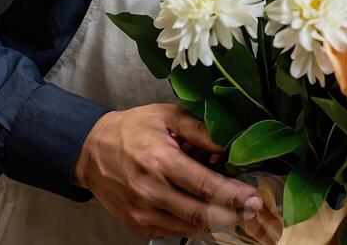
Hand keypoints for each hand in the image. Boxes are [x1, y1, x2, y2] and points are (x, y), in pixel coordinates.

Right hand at [74, 103, 263, 239]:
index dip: (235, 195)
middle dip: (233, 213)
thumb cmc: (132, 128)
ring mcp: (143, 212)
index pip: (206, 186)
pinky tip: (204, 211)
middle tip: (253, 209)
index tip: (254, 197)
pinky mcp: (137, 225)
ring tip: (233, 209)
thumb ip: (199, 129)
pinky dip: (193, 224)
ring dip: (216, 221)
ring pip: (190, 227)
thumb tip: (227, 145)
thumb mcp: (166, 115)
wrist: (92, 150)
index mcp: (161, 160)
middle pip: (202, 213)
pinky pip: (174, 231)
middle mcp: (151, 191)